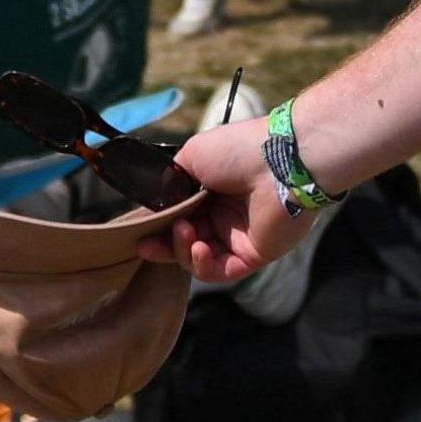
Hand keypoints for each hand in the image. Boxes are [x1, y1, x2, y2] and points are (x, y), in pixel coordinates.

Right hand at [136, 118, 310, 284]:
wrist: (281, 161)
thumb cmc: (238, 151)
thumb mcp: (193, 157)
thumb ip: (173, 183)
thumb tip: (160, 203)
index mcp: (213, 191)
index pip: (179, 216)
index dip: (158, 226)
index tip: (139, 231)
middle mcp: (225, 215)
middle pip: (185, 241)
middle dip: (164, 244)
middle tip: (146, 244)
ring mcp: (239, 237)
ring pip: (198, 258)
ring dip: (182, 250)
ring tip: (184, 232)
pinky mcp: (253, 255)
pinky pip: (220, 270)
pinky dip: (202, 263)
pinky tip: (197, 247)